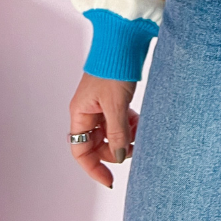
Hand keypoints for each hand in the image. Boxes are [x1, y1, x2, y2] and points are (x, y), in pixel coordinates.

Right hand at [69, 73, 138, 187]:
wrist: (123, 40)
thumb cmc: (113, 69)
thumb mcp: (116, 105)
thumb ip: (117, 134)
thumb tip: (119, 158)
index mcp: (80, 113)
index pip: (80, 151)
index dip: (93, 168)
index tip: (110, 179)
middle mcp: (87, 111)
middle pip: (96, 144)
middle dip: (114, 150)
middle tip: (132, 148)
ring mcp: (101, 105)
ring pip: (111, 132)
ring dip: (125, 137)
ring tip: (140, 133)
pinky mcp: (114, 98)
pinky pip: (119, 120)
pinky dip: (129, 125)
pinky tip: (140, 123)